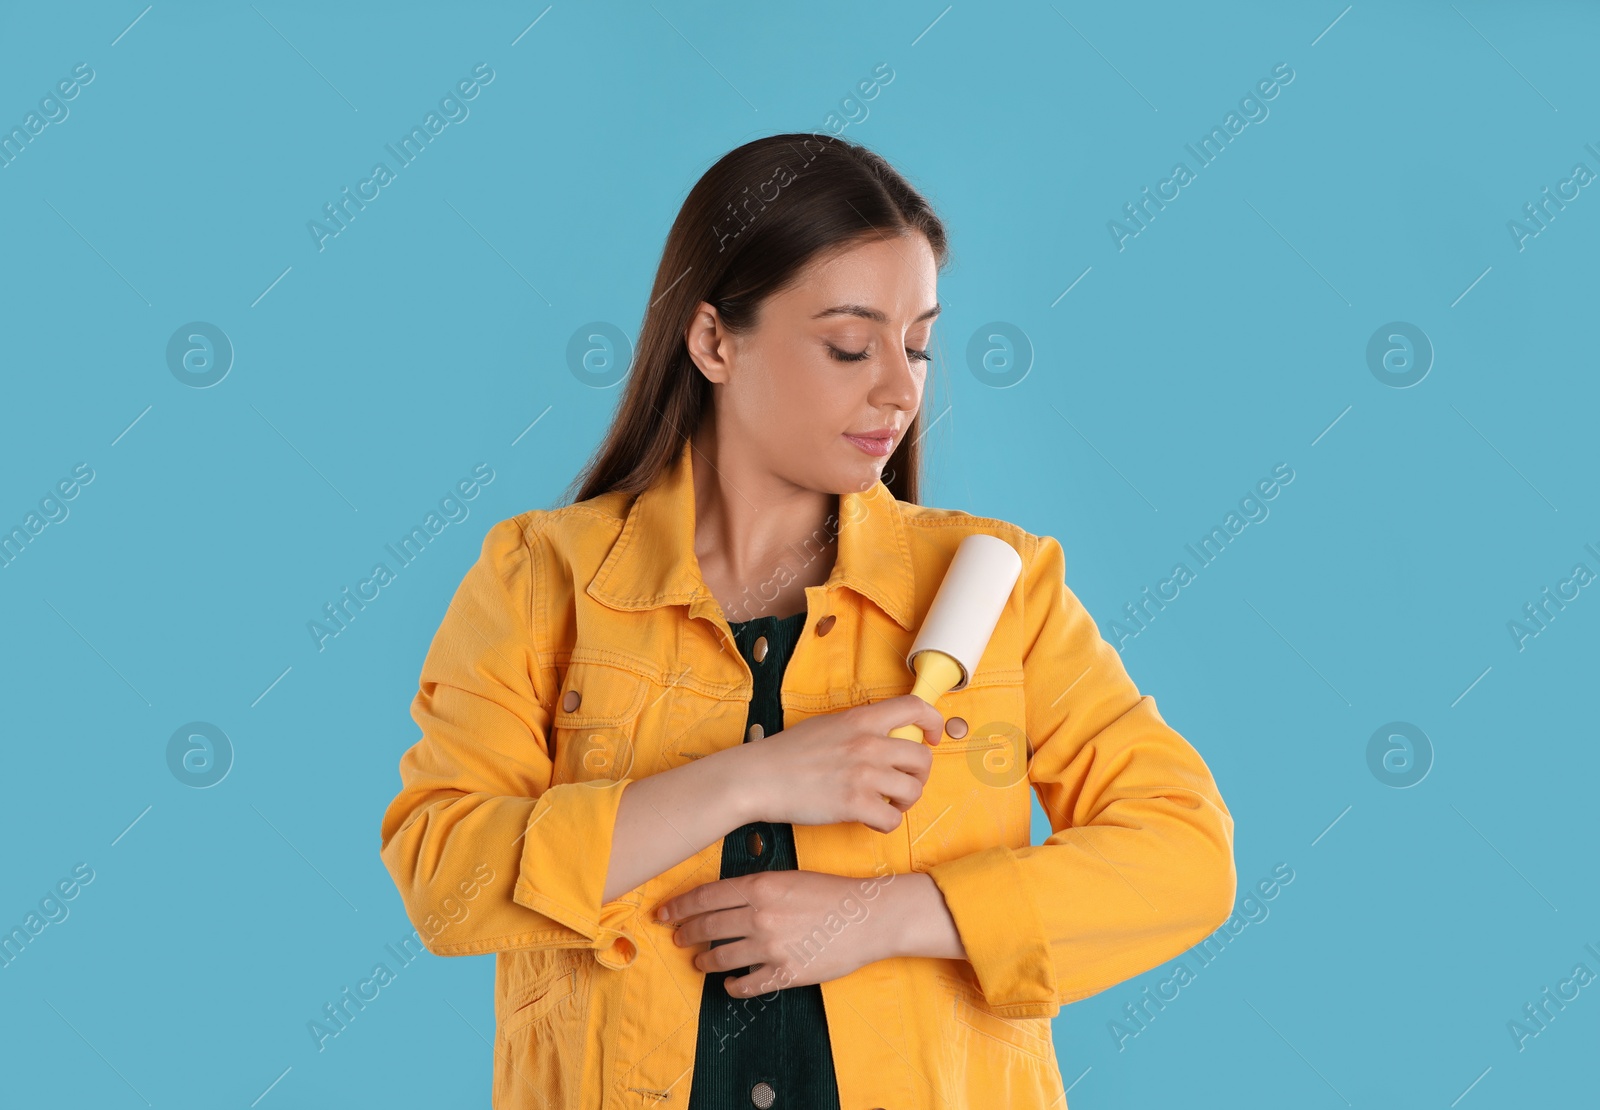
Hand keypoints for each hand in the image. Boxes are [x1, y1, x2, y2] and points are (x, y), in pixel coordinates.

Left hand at [654, 869, 892, 996]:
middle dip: (686, 934)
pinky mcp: (785, 974)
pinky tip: (731, 983)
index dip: (678, 907)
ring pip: (720, 959)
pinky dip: (733, 986)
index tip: (663, 913)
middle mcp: (760, 916)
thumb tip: (722, 899)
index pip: (704, 898)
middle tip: (678, 939)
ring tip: (701, 963)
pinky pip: (746, 985)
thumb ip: (754, 889)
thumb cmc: (830, 893)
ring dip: (705, 962)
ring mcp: (771, 947)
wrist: (867, 917)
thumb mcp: (788, 878)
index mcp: (759, 887)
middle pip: (706, 928)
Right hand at [736, 694, 944, 831]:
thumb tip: (884, 734)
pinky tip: (870, 819)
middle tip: (904, 782)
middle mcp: (868, 743)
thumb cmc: (787, 753)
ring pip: (913, 791)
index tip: (932, 736)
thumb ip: (859, 727)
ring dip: (904, 801)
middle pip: (922, 758)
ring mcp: (863, 774)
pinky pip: (893, 820)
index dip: (933, 722)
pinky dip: (886, 823)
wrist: (758, 777)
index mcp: (861, 719)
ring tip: (887, 803)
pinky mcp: (854, 804)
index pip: (915, 708)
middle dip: (919, 775)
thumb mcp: (828, 725)